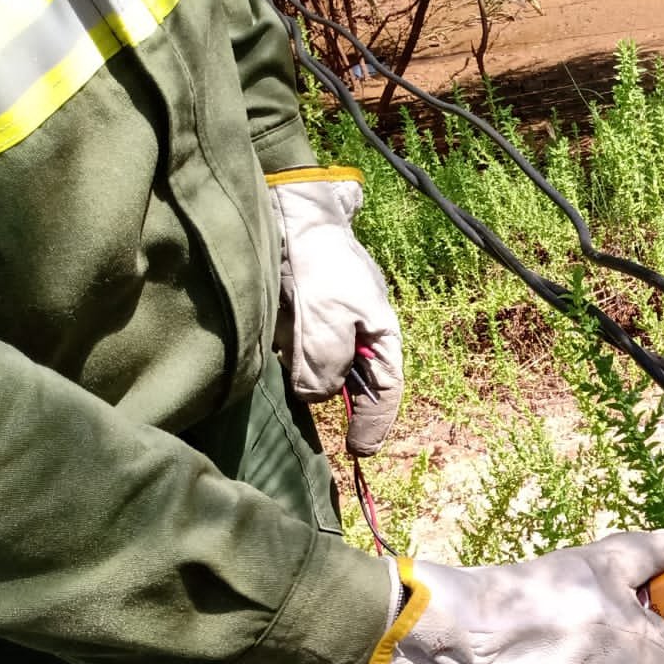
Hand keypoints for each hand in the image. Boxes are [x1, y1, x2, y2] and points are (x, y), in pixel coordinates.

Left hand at [267, 166, 401, 455]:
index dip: (374, 424)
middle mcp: (357, 333)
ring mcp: (328, 325)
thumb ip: (327, 365)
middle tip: (317, 415)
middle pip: (352, 383)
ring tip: (292, 372)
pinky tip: (277, 351)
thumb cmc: (319, 262)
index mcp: (380, 333)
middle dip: (336, 398)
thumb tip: (316, 397)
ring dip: (306, 376)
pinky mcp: (299, 317)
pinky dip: (289, 359)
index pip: (385, 390)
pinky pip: (297, 351)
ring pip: (321, 369)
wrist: (290, 212)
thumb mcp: (327, 319)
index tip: (359, 452)